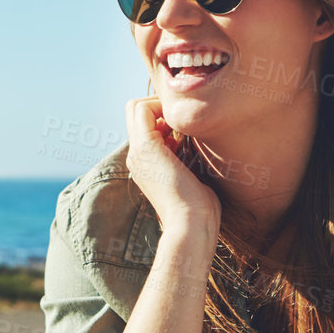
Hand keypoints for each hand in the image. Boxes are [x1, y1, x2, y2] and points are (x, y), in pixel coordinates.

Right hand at [124, 96, 219, 237]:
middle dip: (160, 107)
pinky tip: (182, 128)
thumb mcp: (190, 178)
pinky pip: (143, 109)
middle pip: (135, 112)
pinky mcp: (145, 147)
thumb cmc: (198, 209)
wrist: (190, 225)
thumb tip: (190, 145)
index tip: (184, 133)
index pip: (143, 125)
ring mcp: (137, 152)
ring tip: (182, 129)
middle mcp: (136, 156)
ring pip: (136, 107)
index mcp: (145, 164)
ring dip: (162, 107)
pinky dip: (162, 107)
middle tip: (182, 123)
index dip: (162, 117)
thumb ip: (185, 160)